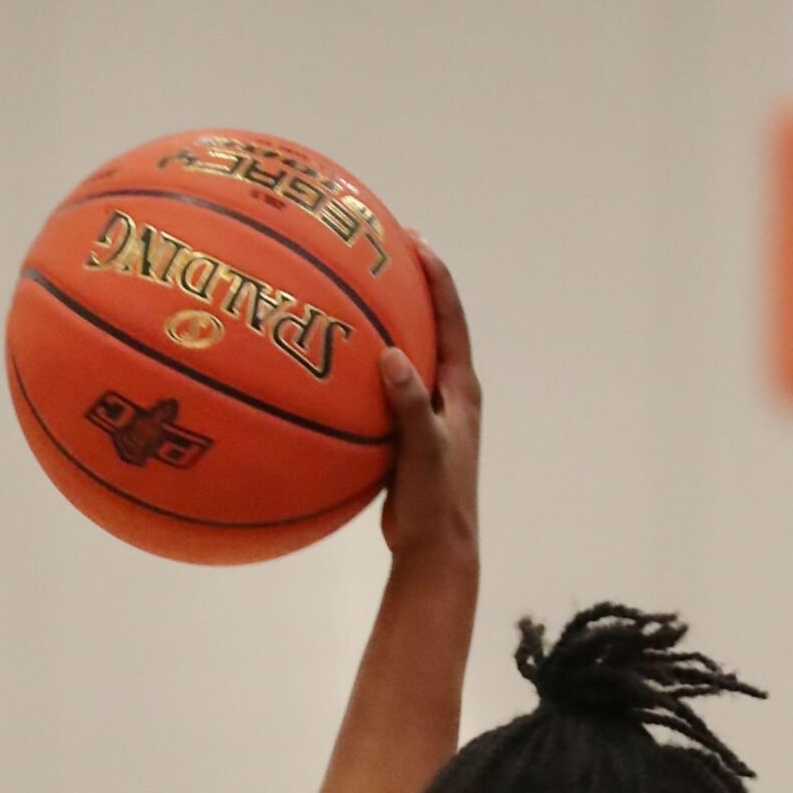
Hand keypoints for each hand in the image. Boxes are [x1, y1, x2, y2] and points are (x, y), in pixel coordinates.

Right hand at [379, 239, 480, 564]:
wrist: (436, 552)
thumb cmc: (436, 504)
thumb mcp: (424, 452)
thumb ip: (410, 405)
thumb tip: (390, 356)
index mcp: (460, 392)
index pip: (451, 319)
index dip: (435, 277)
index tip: (413, 240)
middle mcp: (448, 396)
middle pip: (431, 326)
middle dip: (409, 286)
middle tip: (382, 249)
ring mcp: (428, 415)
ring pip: (407, 356)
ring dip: (386, 324)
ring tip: (355, 291)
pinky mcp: (407, 435)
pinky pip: (384, 388)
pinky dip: (364, 368)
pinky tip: (332, 362)